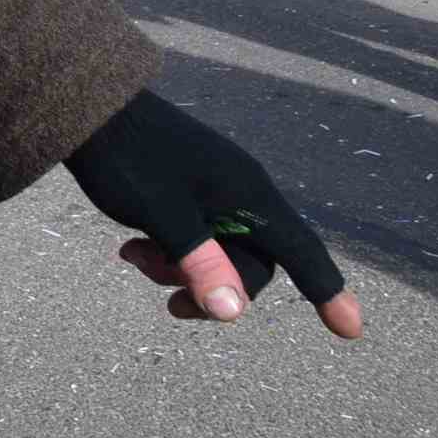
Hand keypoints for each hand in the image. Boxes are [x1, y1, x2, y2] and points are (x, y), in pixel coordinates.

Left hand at [66, 91, 361, 337]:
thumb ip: (201, 263)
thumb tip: (234, 312)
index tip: (352, 332)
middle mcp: (240, 190)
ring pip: (218, 252)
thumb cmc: (126, 157)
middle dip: (216, 289)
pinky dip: (168, 250)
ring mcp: (213, 188)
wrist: (85, 104)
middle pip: (252, 263)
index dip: (328, 292)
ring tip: (135, 258)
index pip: (302, 251)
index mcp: (249, 193)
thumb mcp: (163, 216)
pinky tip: (131, 247)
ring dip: (183, 270)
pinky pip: (194, 235)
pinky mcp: (186, 188)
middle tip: (167, 302)